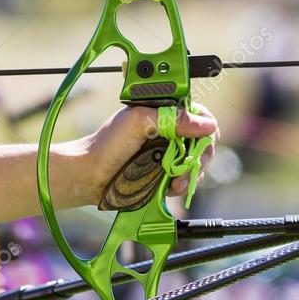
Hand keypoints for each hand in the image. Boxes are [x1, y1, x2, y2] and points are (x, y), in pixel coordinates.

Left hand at [68, 105, 218, 205]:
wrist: (90, 176)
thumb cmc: (108, 144)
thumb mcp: (139, 121)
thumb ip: (173, 118)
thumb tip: (207, 124)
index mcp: (164, 113)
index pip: (198, 113)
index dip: (205, 125)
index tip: (204, 137)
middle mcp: (169, 133)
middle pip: (203, 139)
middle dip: (201, 152)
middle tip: (192, 161)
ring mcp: (169, 155)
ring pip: (198, 162)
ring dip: (192, 171)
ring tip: (176, 178)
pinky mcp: (166, 176)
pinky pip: (186, 179)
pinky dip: (182, 184)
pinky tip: (171, 186)